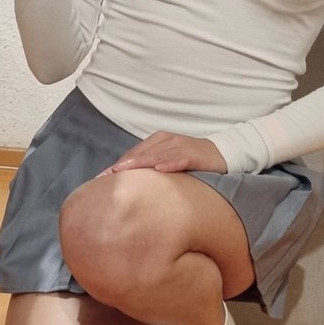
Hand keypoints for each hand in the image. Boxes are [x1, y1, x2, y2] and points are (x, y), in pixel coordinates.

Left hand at [100, 131, 227, 174]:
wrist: (222, 154)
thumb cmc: (192, 161)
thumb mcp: (168, 161)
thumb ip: (151, 167)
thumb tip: (130, 184)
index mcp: (159, 140)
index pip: (134, 153)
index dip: (118, 165)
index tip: (101, 178)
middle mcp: (167, 140)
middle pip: (141, 153)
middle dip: (122, 165)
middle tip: (105, 178)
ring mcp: (181, 146)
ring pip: (156, 155)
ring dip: (140, 164)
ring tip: (123, 172)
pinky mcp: (194, 154)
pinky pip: (180, 158)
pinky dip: (170, 163)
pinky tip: (160, 170)